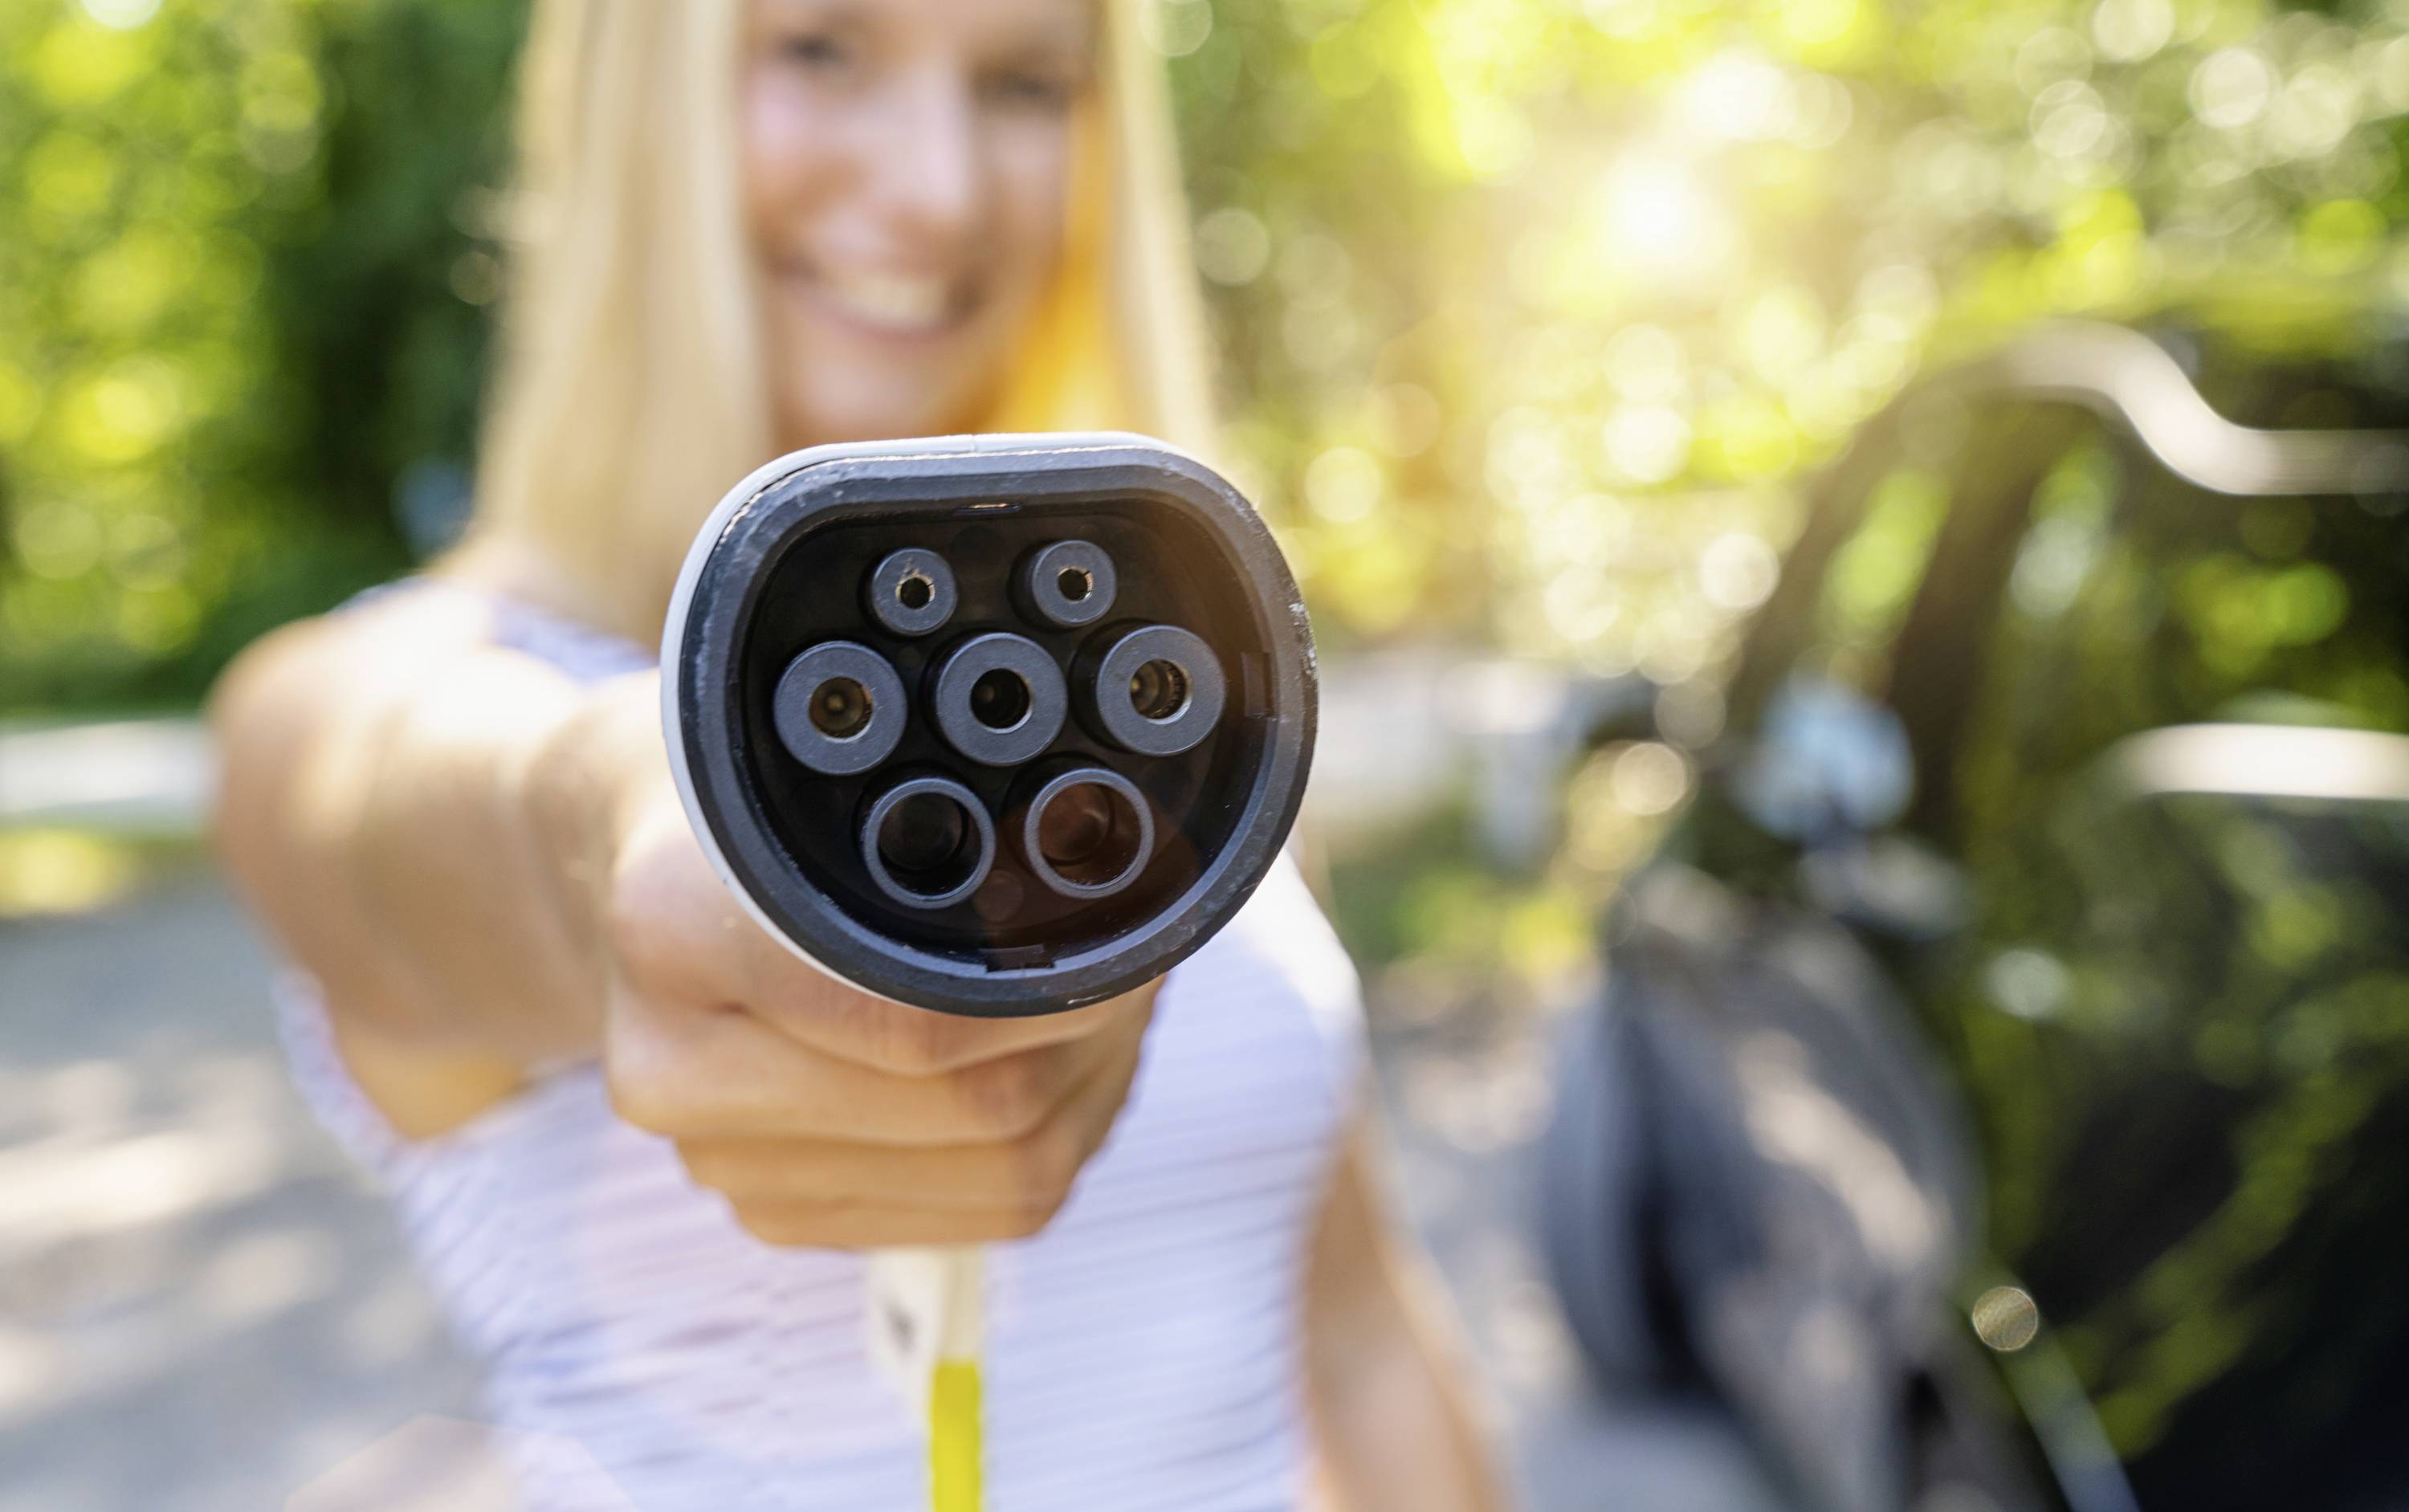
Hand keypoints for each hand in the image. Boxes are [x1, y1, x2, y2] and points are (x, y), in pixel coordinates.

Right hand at [594, 767, 1157, 1249]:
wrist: (638, 865)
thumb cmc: (760, 793)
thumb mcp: (836, 750)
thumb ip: (949, 817)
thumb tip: (1120, 878)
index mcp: (673, 932)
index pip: (916, 1018)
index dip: (1061, 985)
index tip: (1135, 942)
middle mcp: (674, 1072)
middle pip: (978, 1109)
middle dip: (1092, 1035)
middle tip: (1144, 967)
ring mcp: (721, 1160)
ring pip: (1001, 1175)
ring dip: (1088, 1090)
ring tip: (1105, 1008)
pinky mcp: (776, 1210)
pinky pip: (978, 1213)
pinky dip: (1051, 1140)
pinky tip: (1055, 1067)